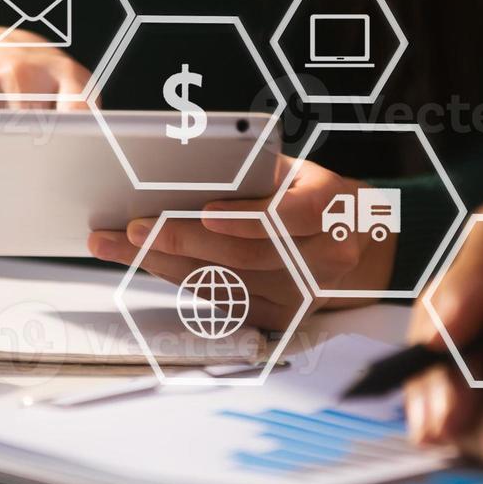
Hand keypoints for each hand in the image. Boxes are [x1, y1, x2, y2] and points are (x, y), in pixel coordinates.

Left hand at [87, 157, 397, 329]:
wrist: (363, 248)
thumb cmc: (319, 197)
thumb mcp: (301, 172)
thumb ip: (258, 173)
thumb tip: (191, 166)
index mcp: (330, 209)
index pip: (287, 216)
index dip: (246, 218)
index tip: (204, 212)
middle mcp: (320, 258)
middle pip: (244, 254)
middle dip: (182, 240)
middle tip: (134, 228)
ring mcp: (300, 294)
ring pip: (225, 281)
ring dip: (165, 263)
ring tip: (119, 245)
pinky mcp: (279, 317)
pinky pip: (220, 300)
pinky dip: (177, 279)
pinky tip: (143, 264)